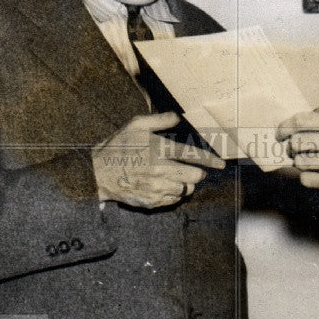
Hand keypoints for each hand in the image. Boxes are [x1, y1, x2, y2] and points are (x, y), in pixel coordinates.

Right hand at [92, 112, 224, 209]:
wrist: (97, 172)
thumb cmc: (118, 146)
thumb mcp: (136, 125)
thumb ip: (160, 120)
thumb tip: (179, 117)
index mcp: (160, 150)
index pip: (193, 156)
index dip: (211, 160)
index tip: (221, 164)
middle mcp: (160, 171)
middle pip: (194, 177)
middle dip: (198, 173)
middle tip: (194, 171)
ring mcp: (156, 188)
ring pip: (186, 190)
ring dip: (187, 185)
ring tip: (178, 179)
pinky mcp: (151, 201)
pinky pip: (173, 200)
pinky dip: (175, 194)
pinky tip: (166, 187)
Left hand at [275, 109, 318, 200]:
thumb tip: (301, 118)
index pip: (300, 120)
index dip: (284, 127)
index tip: (280, 134)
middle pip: (296, 142)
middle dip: (292, 148)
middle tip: (296, 152)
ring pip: (300, 162)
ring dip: (301, 164)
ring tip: (312, 163)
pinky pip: (307, 179)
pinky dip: (308, 178)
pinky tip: (318, 176)